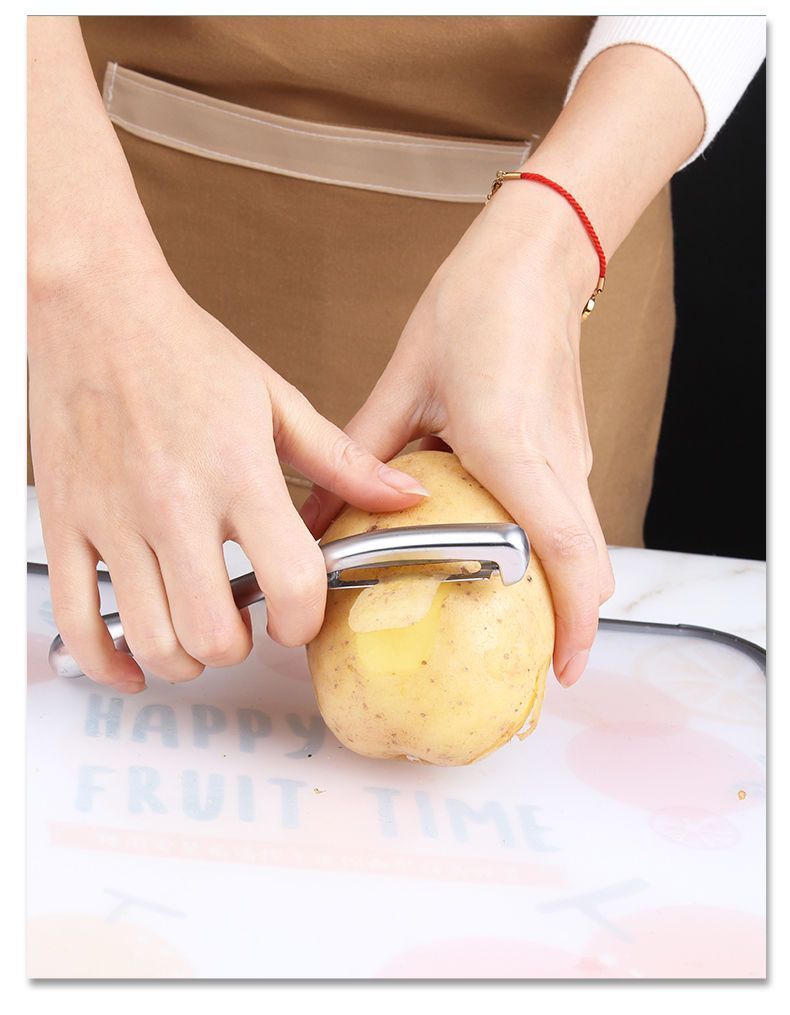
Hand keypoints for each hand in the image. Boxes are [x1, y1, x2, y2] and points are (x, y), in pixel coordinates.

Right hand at [29, 266, 427, 691]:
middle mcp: (174, 504)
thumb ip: (342, 461)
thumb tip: (405, 495)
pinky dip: (107, 663)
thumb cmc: (183, 350)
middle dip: (242, 647)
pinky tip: (133, 665)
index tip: (301, 619)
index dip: (305, 622)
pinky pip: (78, 621)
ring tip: (198, 633)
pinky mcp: (65, 523)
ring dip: (185, 659)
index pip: (290, 582)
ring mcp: (113, 519)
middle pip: (215, 633)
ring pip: (151, 640)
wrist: (95, 309)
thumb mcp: (276, 401)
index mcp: (239, 473)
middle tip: (248, 625)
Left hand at [301, 182, 614, 686]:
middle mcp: (556, 461)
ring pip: (580, 543)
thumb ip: (360, 455)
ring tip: (514, 623)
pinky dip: (552, 552)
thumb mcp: (403, 385)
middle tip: (530, 664)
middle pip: (585, 563)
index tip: (561, 669)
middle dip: (568, 622)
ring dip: (560, 589)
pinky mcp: (569, 445)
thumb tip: (314, 512)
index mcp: (514, 449)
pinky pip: (568, 514)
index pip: (566, 551)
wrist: (534, 259)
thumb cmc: (475, 309)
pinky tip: (506, 556)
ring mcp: (570, 455)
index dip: (575, 620)